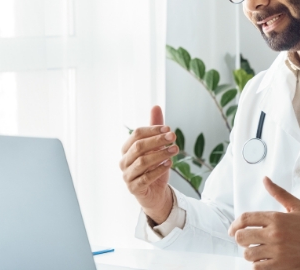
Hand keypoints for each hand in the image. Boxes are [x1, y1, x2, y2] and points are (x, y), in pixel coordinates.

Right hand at [120, 106, 177, 223]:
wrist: (156, 193)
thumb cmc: (154, 167)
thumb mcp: (156, 147)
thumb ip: (155, 129)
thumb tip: (156, 106)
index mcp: (127, 148)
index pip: (137, 134)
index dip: (153, 130)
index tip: (169, 129)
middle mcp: (124, 161)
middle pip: (139, 146)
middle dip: (157, 140)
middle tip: (173, 137)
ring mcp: (127, 175)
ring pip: (142, 161)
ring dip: (160, 154)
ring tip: (175, 150)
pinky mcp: (134, 188)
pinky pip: (145, 178)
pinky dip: (158, 170)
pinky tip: (169, 164)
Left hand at [228, 177, 299, 269]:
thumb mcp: (297, 206)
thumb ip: (279, 193)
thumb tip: (265, 179)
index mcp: (276, 218)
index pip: (245, 219)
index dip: (235, 225)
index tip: (232, 230)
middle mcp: (274, 234)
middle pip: (242, 237)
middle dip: (240, 239)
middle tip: (244, 241)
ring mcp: (276, 251)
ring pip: (248, 254)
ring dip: (249, 253)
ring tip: (255, 251)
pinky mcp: (280, 266)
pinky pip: (258, 267)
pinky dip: (257, 265)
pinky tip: (262, 261)